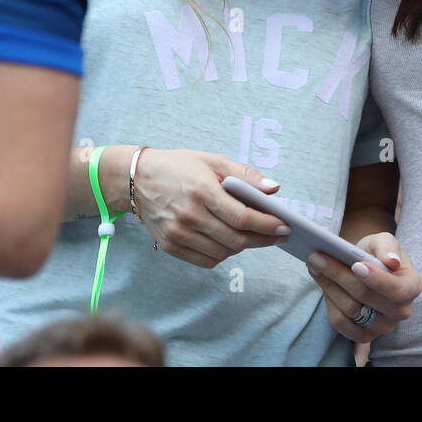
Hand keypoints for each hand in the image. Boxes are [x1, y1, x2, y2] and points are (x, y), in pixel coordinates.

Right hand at [135, 152, 289, 268]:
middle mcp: (189, 216)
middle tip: (279, 235)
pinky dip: (223, 255)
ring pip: (223, 253)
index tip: (285, 227)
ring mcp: (178, 234)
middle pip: (236, 240)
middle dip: (263, 239)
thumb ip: (244, 175)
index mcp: (203, 191)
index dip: (267, 225)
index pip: (243, 217)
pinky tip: (229, 242)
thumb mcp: (213, 161)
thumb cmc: (179, 167)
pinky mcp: (170, 246)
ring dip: (244, 247)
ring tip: (255, 236)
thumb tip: (273, 189)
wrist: (137, 179)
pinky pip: (206, 261)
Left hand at [307, 233, 420, 343]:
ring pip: (350, 309)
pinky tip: (322, 282)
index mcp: (412, 286)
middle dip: (340, 275)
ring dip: (329, 285)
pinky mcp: (363, 336)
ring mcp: (383, 327)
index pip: (397, 290)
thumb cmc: (376, 253)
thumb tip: (392, 261)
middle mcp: (401, 311)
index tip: (356, 265)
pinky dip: (328, 301)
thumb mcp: (383, 240)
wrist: (364, 266)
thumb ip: (388, 246)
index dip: (376, 279)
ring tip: (316, 264)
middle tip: (318, 257)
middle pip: (366, 297)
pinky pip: (340, 323)